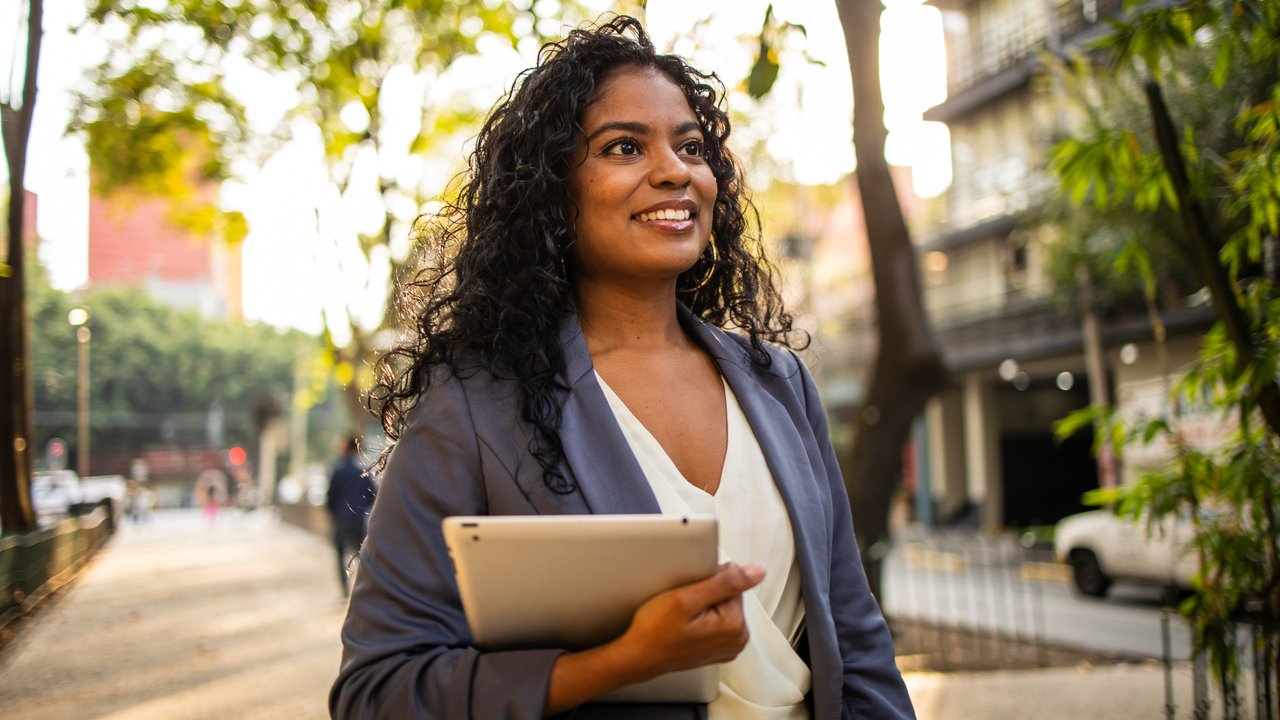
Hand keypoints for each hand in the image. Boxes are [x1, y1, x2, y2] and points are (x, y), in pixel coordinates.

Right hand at [613, 562, 765, 681]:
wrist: (638, 656)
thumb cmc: (655, 630)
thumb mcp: (687, 598)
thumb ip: (725, 582)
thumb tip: (758, 571)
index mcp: (735, 627)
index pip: (732, 582)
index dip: (706, 583)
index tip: (689, 597)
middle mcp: (738, 639)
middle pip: (729, 595)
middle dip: (705, 595)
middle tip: (683, 608)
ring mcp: (729, 646)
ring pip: (721, 606)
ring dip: (702, 606)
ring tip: (683, 618)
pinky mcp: (719, 648)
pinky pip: (716, 620)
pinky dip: (702, 618)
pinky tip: (686, 625)